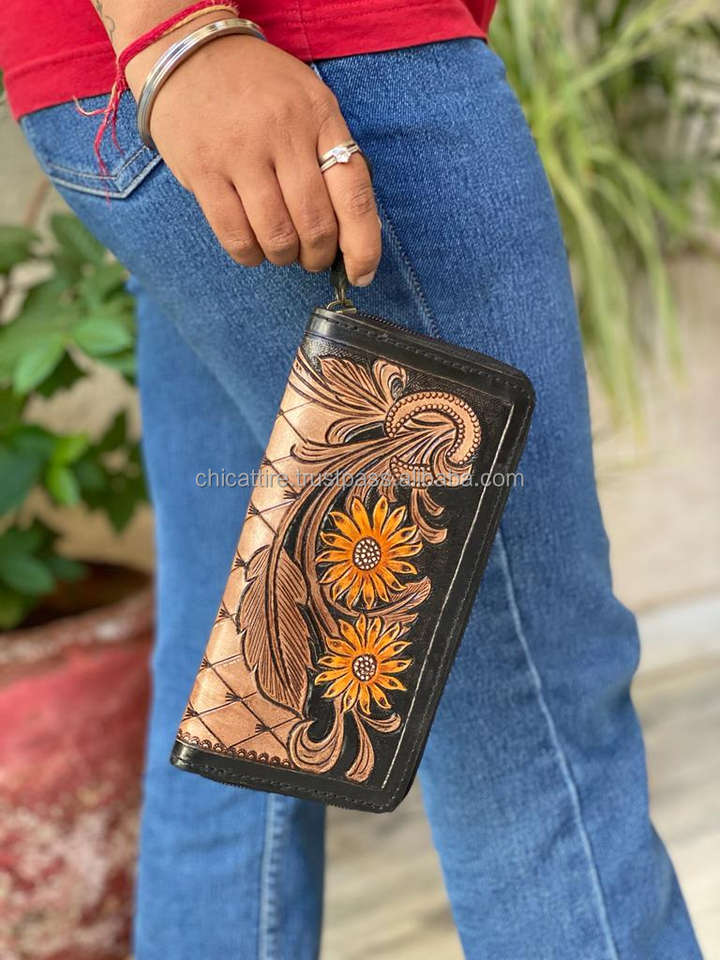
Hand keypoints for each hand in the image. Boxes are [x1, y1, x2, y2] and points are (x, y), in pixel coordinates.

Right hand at [125, 30, 380, 284]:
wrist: (188, 53)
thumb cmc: (260, 90)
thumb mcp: (309, 104)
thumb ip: (332, 157)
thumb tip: (353, 232)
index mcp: (320, 117)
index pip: (355, 194)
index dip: (363, 245)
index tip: (362, 273)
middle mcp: (284, 133)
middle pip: (316, 225)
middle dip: (318, 257)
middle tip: (312, 258)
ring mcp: (241, 152)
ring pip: (277, 236)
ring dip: (284, 257)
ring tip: (282, 250)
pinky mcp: (203, 170)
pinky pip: (235, 235)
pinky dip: (250, 254)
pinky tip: (253, 246)